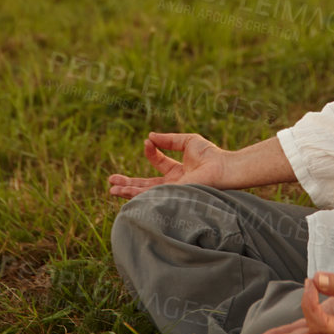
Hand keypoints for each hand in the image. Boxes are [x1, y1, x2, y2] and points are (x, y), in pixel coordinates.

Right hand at [107, 132, 231, 199]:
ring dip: (128, 191)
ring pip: (145, 193)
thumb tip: (150, 136)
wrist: (222, 168)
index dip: (150, 152)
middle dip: (128, 183)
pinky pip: (152, 196)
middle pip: (145, 184)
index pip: (158, 163)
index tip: (147, 142)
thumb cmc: (210, 155)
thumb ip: (168, 140)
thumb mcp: (187, 141)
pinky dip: (138, 195)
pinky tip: (126, 192)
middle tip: (111, 182)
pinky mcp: (172, 196)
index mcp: (177, 170)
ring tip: (111, 190)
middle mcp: (173, 183)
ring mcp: (172, 192)